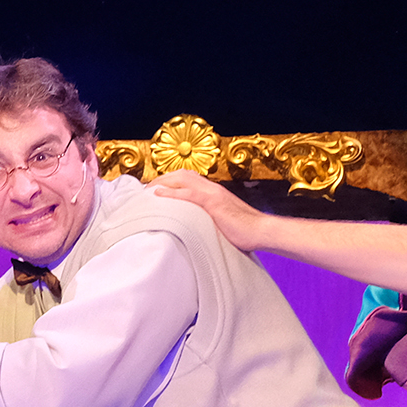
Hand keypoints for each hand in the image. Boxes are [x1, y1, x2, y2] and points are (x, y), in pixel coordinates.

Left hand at [150, 169, 272, 250]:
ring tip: (147, 191)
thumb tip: (193, 226)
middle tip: (145, 189)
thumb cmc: (244, 231)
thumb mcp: (221, 221)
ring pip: (182, 180)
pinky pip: (189, 194)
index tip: (154, 190)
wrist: (262, 231)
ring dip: (162, 183)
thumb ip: (207, 218)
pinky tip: (159, 195)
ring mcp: (213, 194)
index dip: (169, 181)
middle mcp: (212, 188)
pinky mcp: (214, 203)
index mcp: (213, 191)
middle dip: (161, 179)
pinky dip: (172, 193)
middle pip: (181, 175)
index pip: (187, 179)